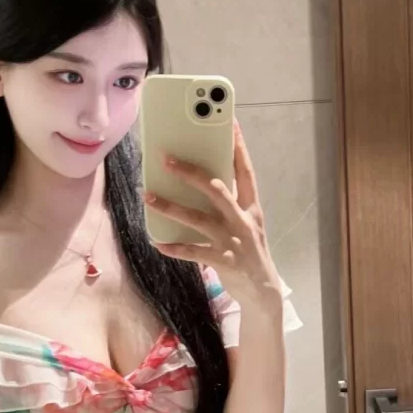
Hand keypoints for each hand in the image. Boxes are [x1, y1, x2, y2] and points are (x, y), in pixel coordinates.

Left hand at [142, 123, 281, 314]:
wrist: (263, 290)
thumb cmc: (248, 250)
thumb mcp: (247, 222)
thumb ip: (228, 202)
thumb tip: (200, 179)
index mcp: (251, 207)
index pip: (245, 171)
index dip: (238, 147)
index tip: (230, 122)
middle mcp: (243, 220)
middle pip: (217, 189)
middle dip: (191, 173)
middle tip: (166, 159)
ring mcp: (233, 241)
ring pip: (199, 219)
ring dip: (171, 207)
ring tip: (148, 196)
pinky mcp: (224, 261)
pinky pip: (194, 252)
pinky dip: (174, 247)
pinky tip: (157, 242)